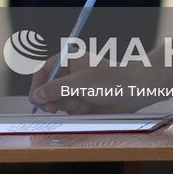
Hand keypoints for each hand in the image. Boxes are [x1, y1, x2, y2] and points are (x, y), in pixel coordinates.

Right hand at [29, 54, 156, 113]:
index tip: (36, 100)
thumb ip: (56, 89)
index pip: (44, 71)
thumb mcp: (80, 84)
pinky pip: (71, 111)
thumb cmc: (111, 81)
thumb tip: (36, 96)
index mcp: (70, 60)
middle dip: (53, 100)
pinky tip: (89, 109)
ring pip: (60, 102)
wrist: (137, 91)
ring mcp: (78, 90)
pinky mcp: (85, 103)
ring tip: (83, 104)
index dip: (37, 85)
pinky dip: (77, 113)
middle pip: (49, 89)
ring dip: (68, 106)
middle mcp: (72, 74)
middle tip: (53, 110)